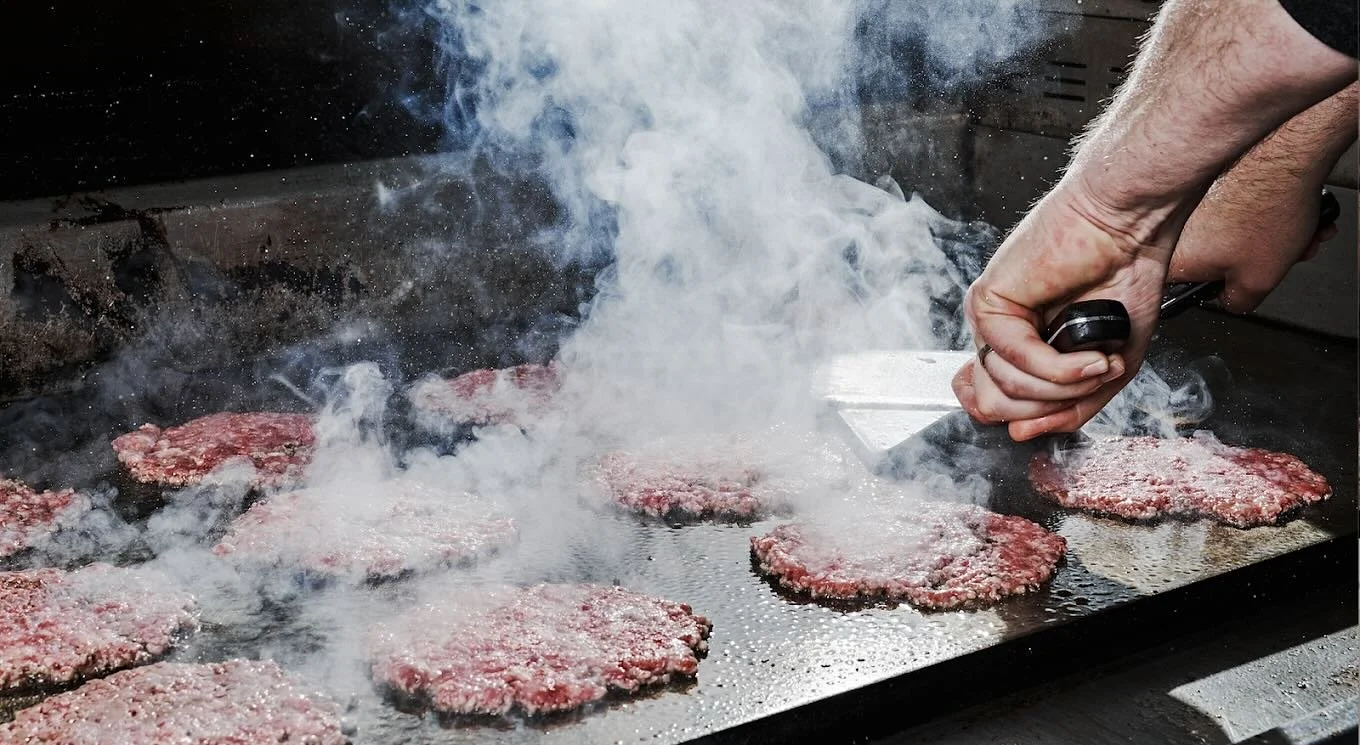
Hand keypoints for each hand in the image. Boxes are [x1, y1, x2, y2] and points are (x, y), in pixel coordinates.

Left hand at [952, 185, 1170, 440]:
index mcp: (1017, 344)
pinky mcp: (988, 300)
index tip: (1056, 409)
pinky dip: (1060, 368)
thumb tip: (1021, 435)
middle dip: (1051, 406)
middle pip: (995, 408)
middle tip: (1093, 381)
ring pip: (1005, 392)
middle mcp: (997, 332)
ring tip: (1098, 360)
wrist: (1129, 228)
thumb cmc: (1123, 280)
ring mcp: (990, 317)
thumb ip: (1069, 407)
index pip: (991, 403)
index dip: (1023, 418)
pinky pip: (1016, 360)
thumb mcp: (1105, 368)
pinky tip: (1090, 356)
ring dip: (1063, 387)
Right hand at [1169, 182, 1331, 311]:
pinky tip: (1292, 216)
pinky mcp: (1214, 186)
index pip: (1187, 292)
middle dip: (1257, 263)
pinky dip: (1266, 217)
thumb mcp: (1258, 283)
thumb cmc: (1267, 212)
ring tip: (1299, 236)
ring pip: (1235, 236)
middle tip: (1280, 260)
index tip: (1237, 287)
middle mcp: (1178, 230)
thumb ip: (1237, 304)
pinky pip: (1239, 212)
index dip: (1218, 292)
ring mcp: (1195, 205)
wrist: (1285, 157)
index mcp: (1177, 258)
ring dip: (1270, 241)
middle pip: (1218, 261)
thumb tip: (1234, 302)